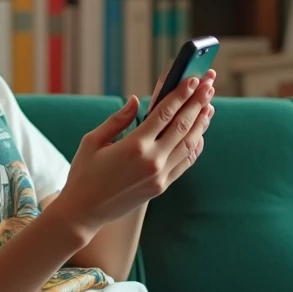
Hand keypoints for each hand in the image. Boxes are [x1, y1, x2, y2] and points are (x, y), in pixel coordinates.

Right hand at [53, 69, 214, 237]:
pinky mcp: (162, 187)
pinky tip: (199, 134)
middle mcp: (152, 161)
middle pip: (182, 126)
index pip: (164, 113)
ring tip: (209, 106)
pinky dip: (195, 146)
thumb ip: (118, 119)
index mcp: (133, 145)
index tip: (192, 80)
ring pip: (189, 144)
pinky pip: (185, 163)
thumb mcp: (93, 141)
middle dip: (197, 103)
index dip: (180, 94)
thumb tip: (136, 100)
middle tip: (208, 85)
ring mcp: (160, 176)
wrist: (84, 212)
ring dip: (200, 123)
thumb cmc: (83, 173)